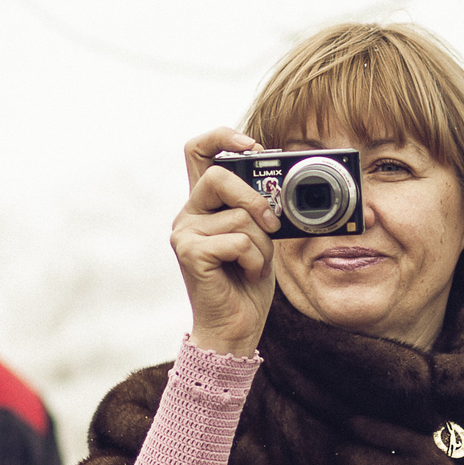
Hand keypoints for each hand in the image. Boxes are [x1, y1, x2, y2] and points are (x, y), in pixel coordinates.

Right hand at [173, 127, 279, 358]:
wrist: (234, 328)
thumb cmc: (247, 282)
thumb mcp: (259, 236)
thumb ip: (259, 209)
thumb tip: (279, 186)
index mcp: (204, 204)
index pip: (198, 151)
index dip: (222, 136)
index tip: (253, 145)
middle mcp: (188, 214)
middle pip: (219, 175)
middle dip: (255, 197)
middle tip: (272, 223)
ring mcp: (185, 233)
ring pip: (239, 216)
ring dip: (262, 244)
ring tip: (253, 265)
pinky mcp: (189, 253)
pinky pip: (238, 241)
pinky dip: (255, 260)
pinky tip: (246, 275)